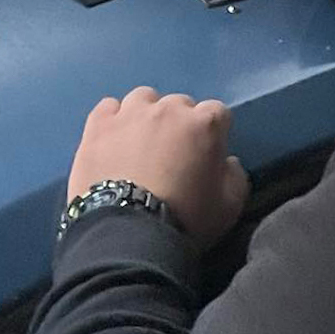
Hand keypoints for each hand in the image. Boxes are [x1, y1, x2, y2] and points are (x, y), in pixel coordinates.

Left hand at [68, 86, 249, 250]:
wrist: (130, 234)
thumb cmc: (186, 220)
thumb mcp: (230, 206)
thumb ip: (235, 175)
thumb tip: (228, 162)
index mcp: (204, 124)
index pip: (217, 112)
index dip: (214, 133)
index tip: (207, 152)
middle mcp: (168, 109)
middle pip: (179, 104)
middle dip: (180, 123)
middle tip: (173, 153)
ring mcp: (130, 113)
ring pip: (143, 99)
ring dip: (147, 115)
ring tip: (141, 143)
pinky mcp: (99, 125)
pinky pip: (108, 107)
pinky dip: (113, 120)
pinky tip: (113, 139)